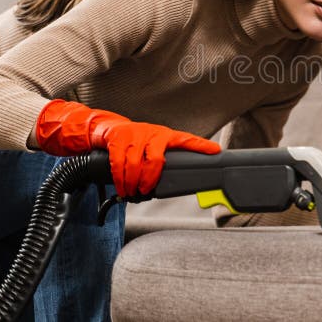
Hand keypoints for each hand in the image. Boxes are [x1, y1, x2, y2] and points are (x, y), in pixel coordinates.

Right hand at [35, 99, 221, 196]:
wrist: (106, 129)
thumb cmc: (133, 144)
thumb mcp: (150, 149)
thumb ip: (160, 163)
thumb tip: (172, 184)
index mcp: (165, 136)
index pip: (186, 140)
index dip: (201, 146)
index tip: (216, 151)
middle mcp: (153, 133)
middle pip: (156, 161)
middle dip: (150, 181)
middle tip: (145, 192)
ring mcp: (135, 134)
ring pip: (135, 165)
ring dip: (132, 184)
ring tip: (131, 193)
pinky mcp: (118, 138)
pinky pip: (118, 163)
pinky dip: (119, 179)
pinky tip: (121, 187)